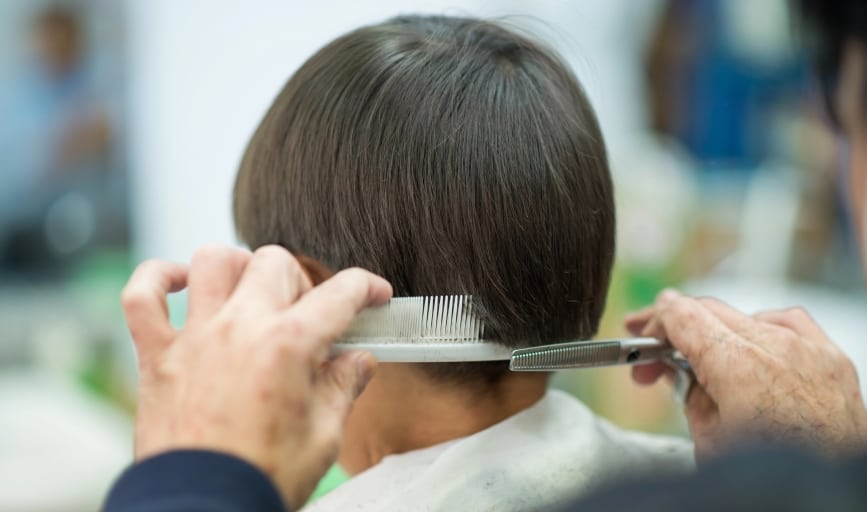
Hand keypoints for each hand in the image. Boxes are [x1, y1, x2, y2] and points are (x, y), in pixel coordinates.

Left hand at [120, 245, 391, 507]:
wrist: (203, 509)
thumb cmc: (263, 478)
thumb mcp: (324, 436)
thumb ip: (344, 387)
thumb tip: (359, 362)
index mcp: (288, 345)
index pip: (340, 294)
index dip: (367, 288)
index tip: (375, 296)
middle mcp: (240, 327)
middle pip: (276, 263)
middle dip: (301, 281)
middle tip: (308, 316)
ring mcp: (195, 336)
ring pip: (214, 261)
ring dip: (239, 268)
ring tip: (252, 293)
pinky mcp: (157, 355)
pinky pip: (143, 295)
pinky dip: (158, 278)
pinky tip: (182, 282)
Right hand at [626, 289, 866, 461]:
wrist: (832, 496)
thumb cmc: (777, 477)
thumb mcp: (710, 442)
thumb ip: (688, 393)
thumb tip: (677, 370)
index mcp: (737, 365)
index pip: (682, 314)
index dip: (653, 323)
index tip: (643, 337)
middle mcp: (776, 347)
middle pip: (709, 310)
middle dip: (677, 330)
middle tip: (658, 358)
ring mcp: (809, 349)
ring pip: (746, 315)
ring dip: (717, 332)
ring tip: (705, 362)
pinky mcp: (832, 359)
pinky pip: (789, 323)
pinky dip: (763, 330)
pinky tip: (752, 349)